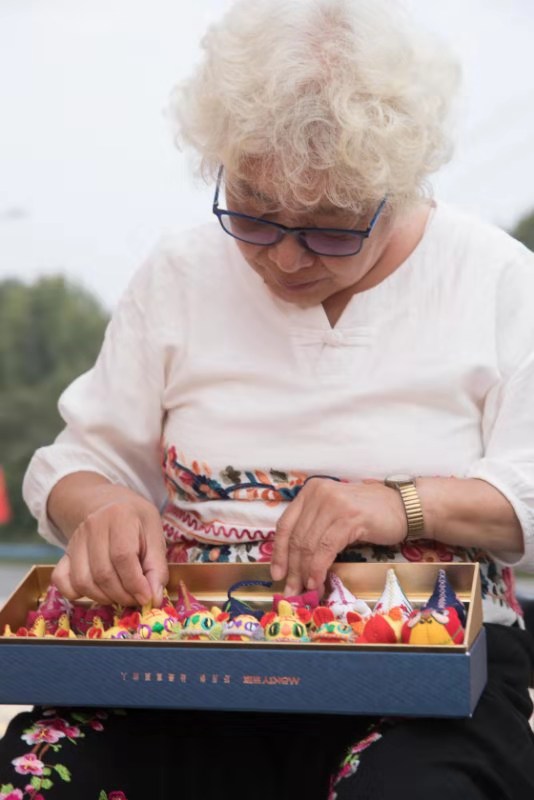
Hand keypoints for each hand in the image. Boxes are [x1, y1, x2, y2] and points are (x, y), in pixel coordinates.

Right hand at [52, 493, 168, 606]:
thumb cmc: (137, 522)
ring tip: (122, 596)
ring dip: (104, 598)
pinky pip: (62, 580)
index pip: (123, 557)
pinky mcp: (64, 553)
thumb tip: (154, 599)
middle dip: (122, 595)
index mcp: (119, 516)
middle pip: (103, 573)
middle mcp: (92, 526)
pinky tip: (97, 592)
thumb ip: (157, 567)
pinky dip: (77, 594)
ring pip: (83, 581)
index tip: (147, 598)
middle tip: (136, 599)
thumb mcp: (155, 536)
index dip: (135, 583)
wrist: (110, 505)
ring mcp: (75, 540)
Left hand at [270, 478, 406, 595]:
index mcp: (311, 491)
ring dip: (304, 573)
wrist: (405, 508)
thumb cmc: (370, 514)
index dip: (279, 552)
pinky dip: (318, 569)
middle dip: (292, 569)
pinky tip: (318, 582)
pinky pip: (326, 549)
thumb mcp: (335, 514)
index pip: (286, 524)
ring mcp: (333, 504)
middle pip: (297, 537)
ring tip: (305, 591)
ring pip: (309, 545)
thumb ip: (316, 528)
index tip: (277, 574)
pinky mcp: (348, 518)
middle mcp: (318, 493)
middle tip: (291, 591)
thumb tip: (295, 563)